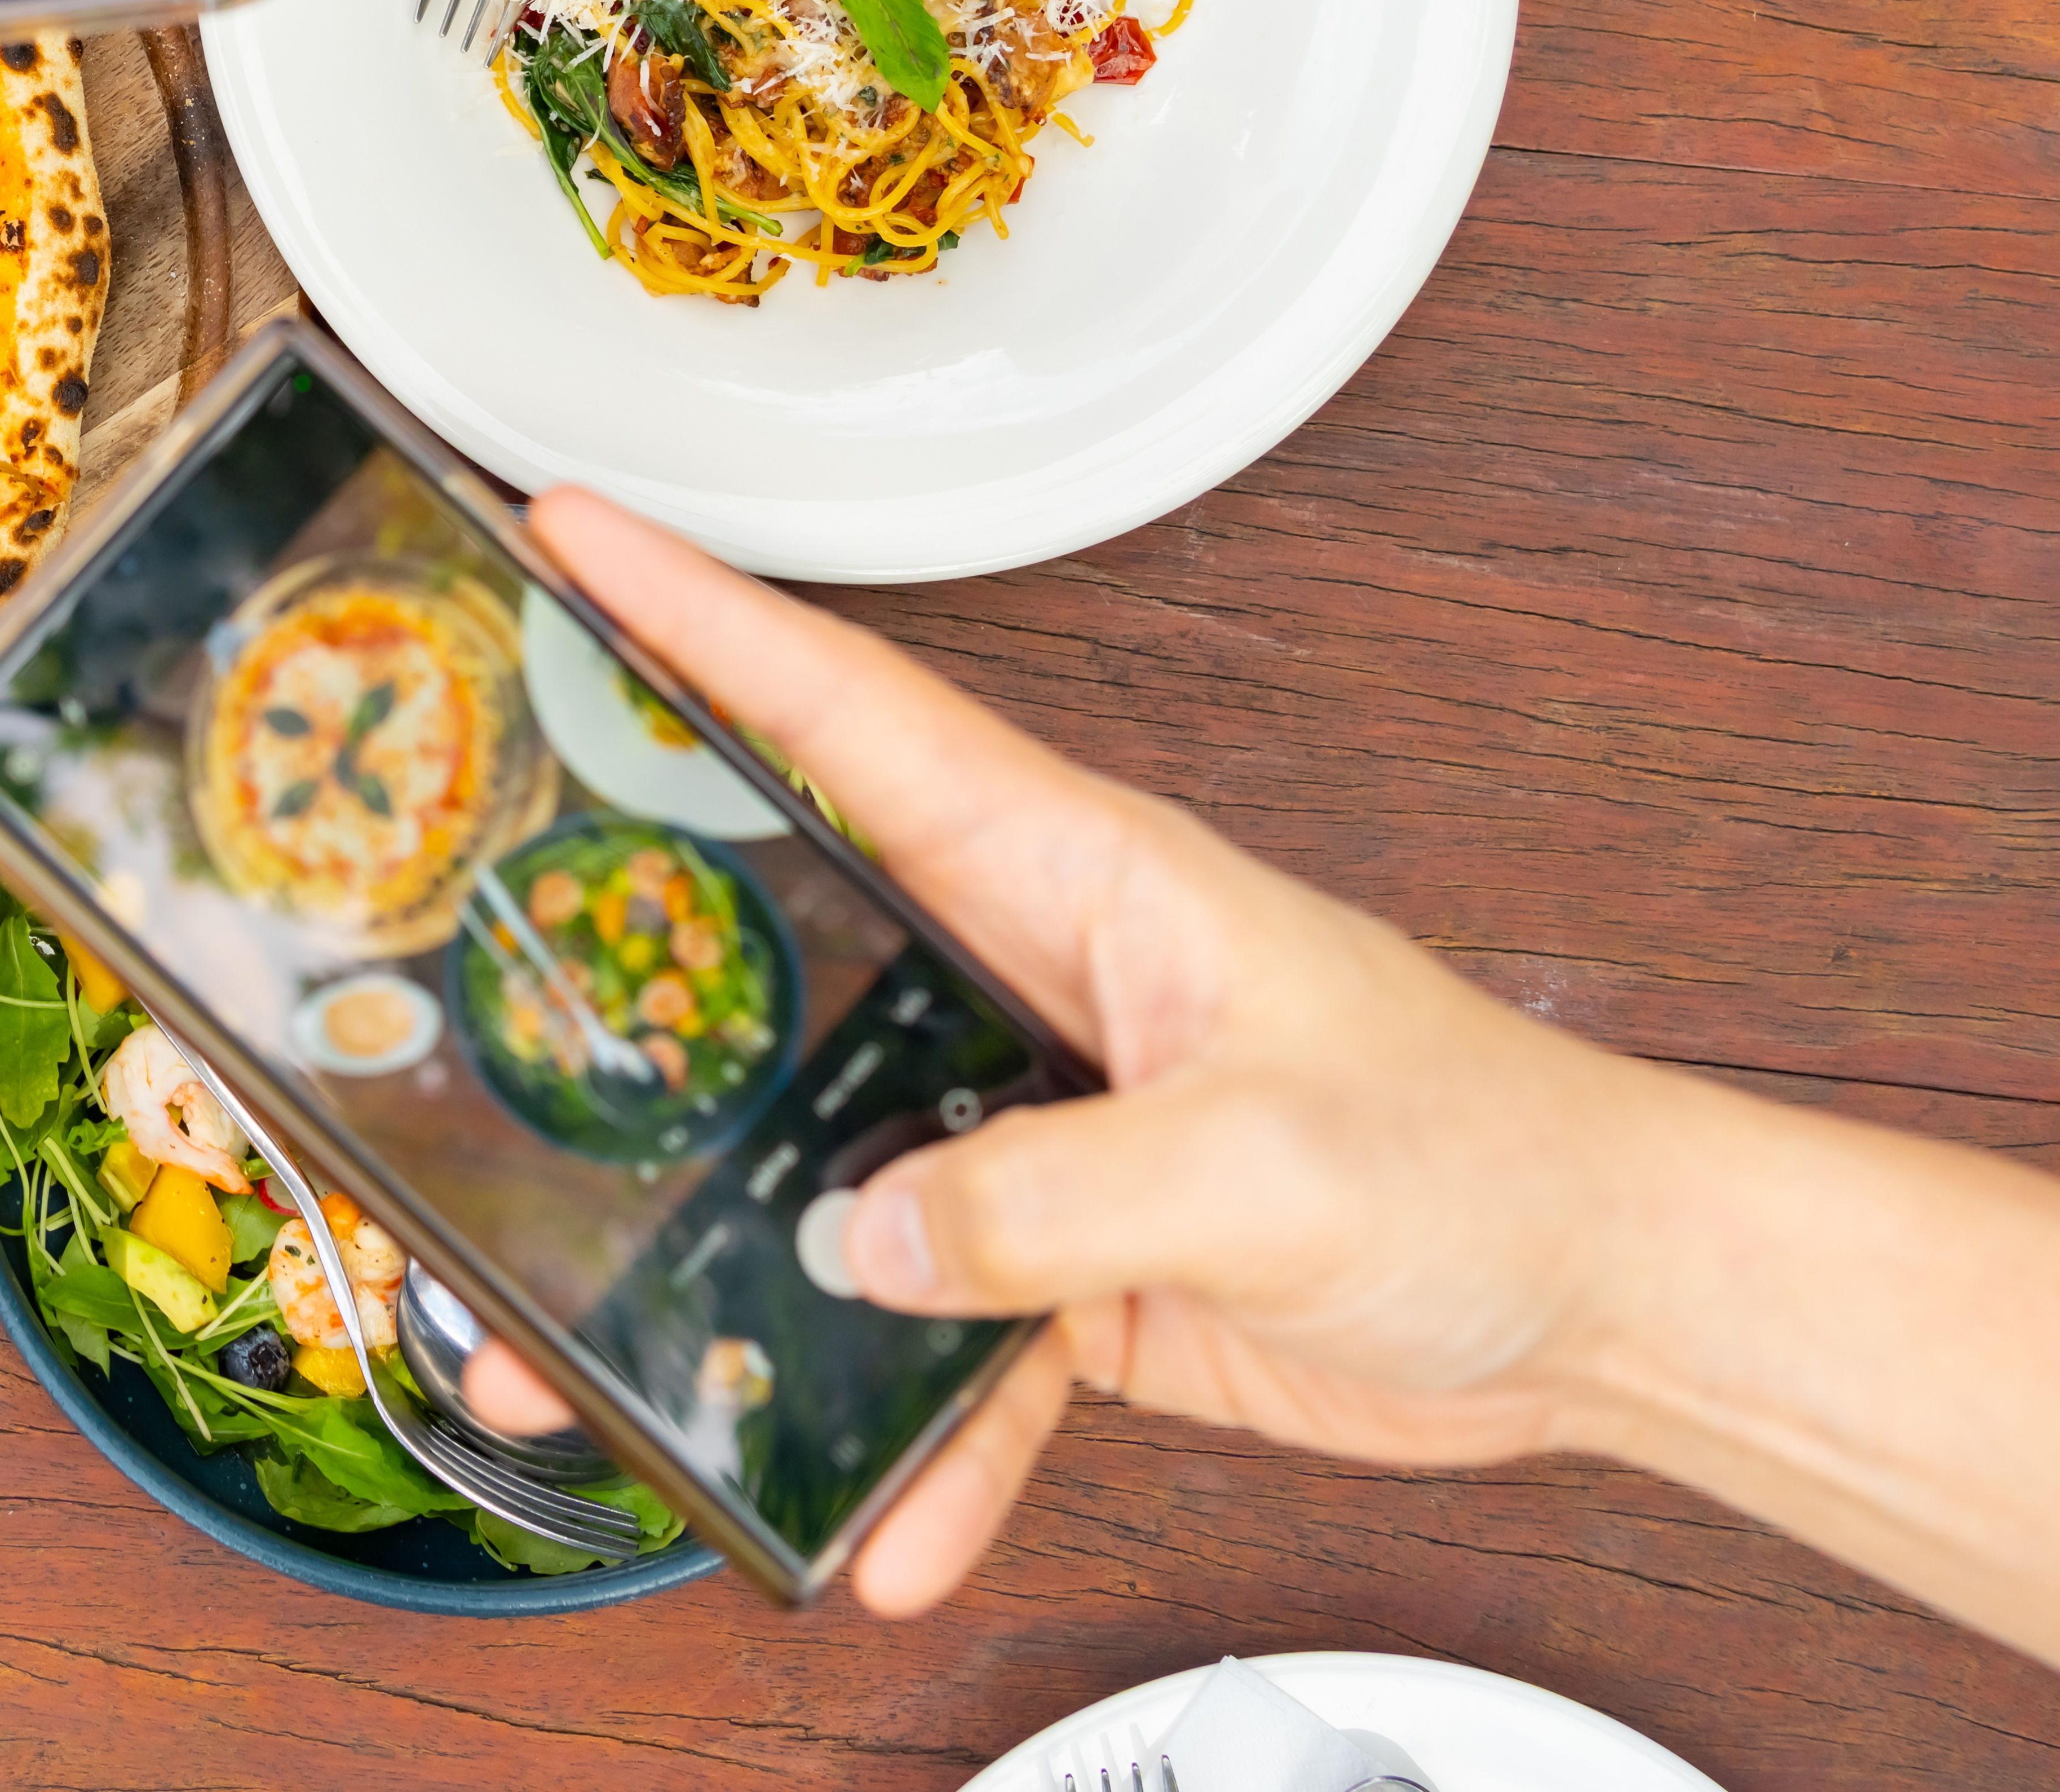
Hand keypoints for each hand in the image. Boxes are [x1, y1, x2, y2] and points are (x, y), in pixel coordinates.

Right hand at [523, 489, 1687, 1613]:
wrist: (1598, 1299)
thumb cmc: (1489, 1157)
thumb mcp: (1262, 1161)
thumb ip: (1044, 1195)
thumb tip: (865, 1243)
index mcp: (1075, 875)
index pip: (845, 714)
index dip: (695, 614)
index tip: (561, 531)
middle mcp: (1026, 978)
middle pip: (777, 962)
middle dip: (620, 1000)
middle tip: (461, 1022)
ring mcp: (1030, 1127)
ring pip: (823, 1192)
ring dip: (730, 1296)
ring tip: (606, 1377)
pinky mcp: (1062, 1262)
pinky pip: (933, 1352)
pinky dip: (907, 1446)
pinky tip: (881, 1529)